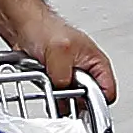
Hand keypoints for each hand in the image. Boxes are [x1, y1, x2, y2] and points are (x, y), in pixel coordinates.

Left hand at [0, 8, 118, 107]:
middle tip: (63, 101)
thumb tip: (62, 88)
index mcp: (97, 63)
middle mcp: (87, 71)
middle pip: (90, 101)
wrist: (24, 25)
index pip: (107, 93)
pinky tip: (45, 94)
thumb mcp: (59, 50)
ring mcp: (72, 77)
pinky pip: (60, 98)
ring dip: (62, 101)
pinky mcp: (58, 81)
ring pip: (73, 102)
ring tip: (52, 94)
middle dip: (76, 104)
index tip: (81, 107)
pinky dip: (52, 100)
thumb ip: (64, 74)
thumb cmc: (45, 28)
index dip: (96, 104)